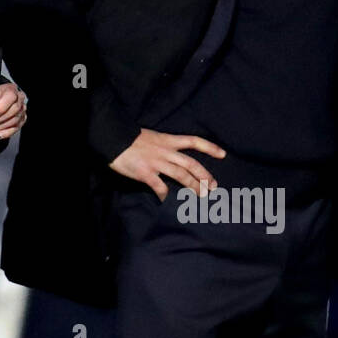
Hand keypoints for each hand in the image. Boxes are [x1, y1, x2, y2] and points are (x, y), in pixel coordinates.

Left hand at [0, 82, 26, 138]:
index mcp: (11, 90)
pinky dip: (6, 133)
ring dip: (2, 126)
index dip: (1, 108)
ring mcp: (22, 110)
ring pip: (15, 120)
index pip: (10, 98)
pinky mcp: (22, 119)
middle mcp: (19, 99)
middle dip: (1, 119)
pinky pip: (16, 128)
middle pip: (15, 110)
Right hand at [109, 128, 225, 200]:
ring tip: (201, 195)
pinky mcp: (146, 173)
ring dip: (193, 186)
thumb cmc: (131, 139)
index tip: (223, 154)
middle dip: (205, 176)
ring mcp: (157, 163)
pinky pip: (159, 187)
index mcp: (168, 140)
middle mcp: (166, 151)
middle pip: (192, 164)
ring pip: (181, 175)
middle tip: (213, 186)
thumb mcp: (153, 137)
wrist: (114, 139)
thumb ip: (164, 146)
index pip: (194, 141)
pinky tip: (166, 200)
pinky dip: (164, 195)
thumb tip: (172, 156)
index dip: (210, 147)